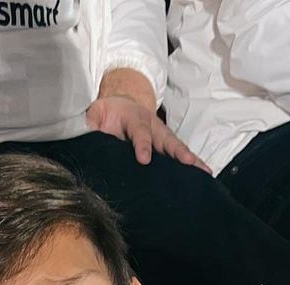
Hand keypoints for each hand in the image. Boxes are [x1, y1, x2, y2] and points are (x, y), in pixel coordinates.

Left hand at [87, 68, 209, 170]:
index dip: (143, 144)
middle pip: (166, 138)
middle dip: (177, 151)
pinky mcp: (164, 146)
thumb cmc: (105, 114)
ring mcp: (160, 136)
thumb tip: (86, 133)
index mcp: (132, 117)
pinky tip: (203, 176)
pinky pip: (179, 155)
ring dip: (190, 159)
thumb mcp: (94, 114)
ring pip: (176, 147)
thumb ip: (90, 124)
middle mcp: (151, 126)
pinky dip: (191, 165)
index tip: (144, 159)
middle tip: (187, 162)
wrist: (119, 105)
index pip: (139, 132)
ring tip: (203, 171)